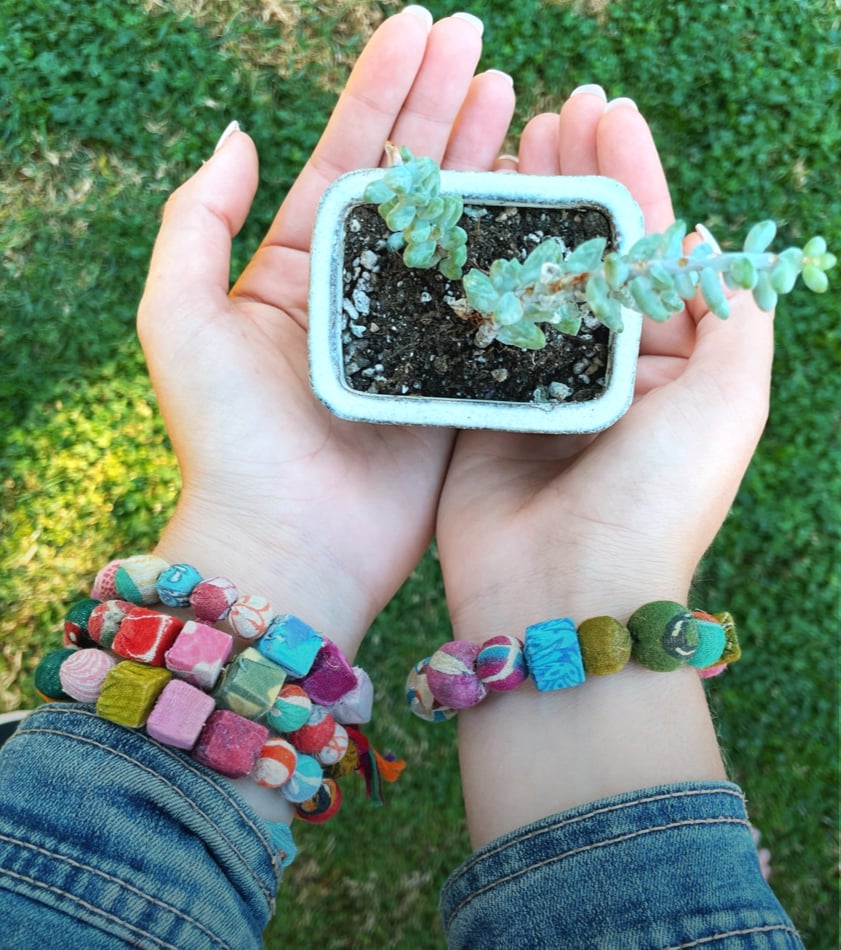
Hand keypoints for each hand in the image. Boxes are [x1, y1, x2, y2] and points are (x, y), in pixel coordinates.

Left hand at [136, 9, 514, 656]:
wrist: (285, 543)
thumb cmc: (226, 439)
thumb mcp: (178, 318)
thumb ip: (195, 221)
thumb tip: (237, 134)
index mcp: (298, 270)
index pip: (348, 159)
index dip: (383, 90)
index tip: (422, 27)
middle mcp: (360, 296)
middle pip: (411, 184)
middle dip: (444, 110)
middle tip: (484, 47)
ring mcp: (413, 336)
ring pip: (458, 232)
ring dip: (486, 163)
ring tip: (517, 99)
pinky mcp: (455, 380)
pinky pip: (489, 302)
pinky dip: (513, 249)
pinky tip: (541, 196)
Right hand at [437, 90, 773, 636]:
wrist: (564, 594)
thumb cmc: (655, 501)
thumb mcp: (730, 402)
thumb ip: (733, 314)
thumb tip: (701, 237)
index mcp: (667, 367)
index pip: (648, 252)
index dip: (631, 178)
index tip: (604, 114)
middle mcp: (602, 374)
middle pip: (583, 257)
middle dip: (570, 185)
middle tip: (546, 118)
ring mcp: (534, 392)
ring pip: (524, 283)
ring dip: (516, 216)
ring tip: (503, 150)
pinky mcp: (477, 412)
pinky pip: (473, 332)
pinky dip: (467, 277)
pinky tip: (455, 225)